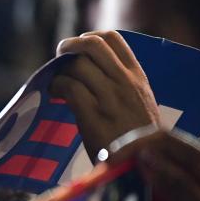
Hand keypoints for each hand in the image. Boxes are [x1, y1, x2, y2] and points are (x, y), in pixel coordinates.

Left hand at [50, 30, 159, 158]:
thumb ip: (124, 86)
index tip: (80, 46)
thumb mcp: (142, 104)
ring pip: (78, 65)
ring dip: (61, 70)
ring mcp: (110, 98)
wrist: (145, 164)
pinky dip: (56, 87)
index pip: (114, 39)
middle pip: (93, 45)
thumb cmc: (142, 139)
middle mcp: (125, 82)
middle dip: (70, 45)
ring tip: (56, 81)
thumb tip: (94, 71)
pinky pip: (69, 88)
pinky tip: (54, 93)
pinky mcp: (94, 115)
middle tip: (60, 54)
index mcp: (138, 77)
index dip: (90, 36)